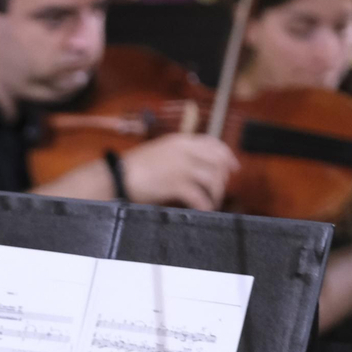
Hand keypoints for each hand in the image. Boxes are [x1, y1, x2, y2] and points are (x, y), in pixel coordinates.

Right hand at [118, 134, 238, 210]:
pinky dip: (205, 205)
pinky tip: (203, 210)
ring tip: (211, 203)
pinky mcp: (177, 184)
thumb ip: (178, 156)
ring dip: (215, 193)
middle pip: (218, 161)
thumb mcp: (159, 152)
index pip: (212, 143)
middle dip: (223, 177)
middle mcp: (185, 151)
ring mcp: (182, 167)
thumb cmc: (133, 167)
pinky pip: (200, 196)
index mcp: (180, 141)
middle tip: (220, 190)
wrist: (117, 175)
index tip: (234, 167)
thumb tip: (194, 168)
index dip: (227, 155)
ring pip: (213, 179)